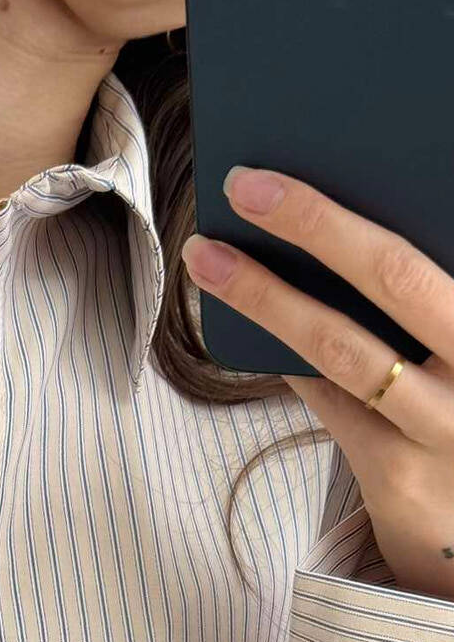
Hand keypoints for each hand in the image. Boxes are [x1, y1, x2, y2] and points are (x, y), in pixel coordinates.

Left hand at [181, 167, 453, 599]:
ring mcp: (442, 428)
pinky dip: (287, 357)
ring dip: (267, 297)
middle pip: (396, 277)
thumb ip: (433, 299)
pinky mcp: (396, 477)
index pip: (427, 257)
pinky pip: (327, 401)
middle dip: (317, 222)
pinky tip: (247, 323)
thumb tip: (355, 217)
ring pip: (342, 348)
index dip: (364, 208)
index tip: (320, 164)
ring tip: (210, 258)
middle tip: (247, 182)